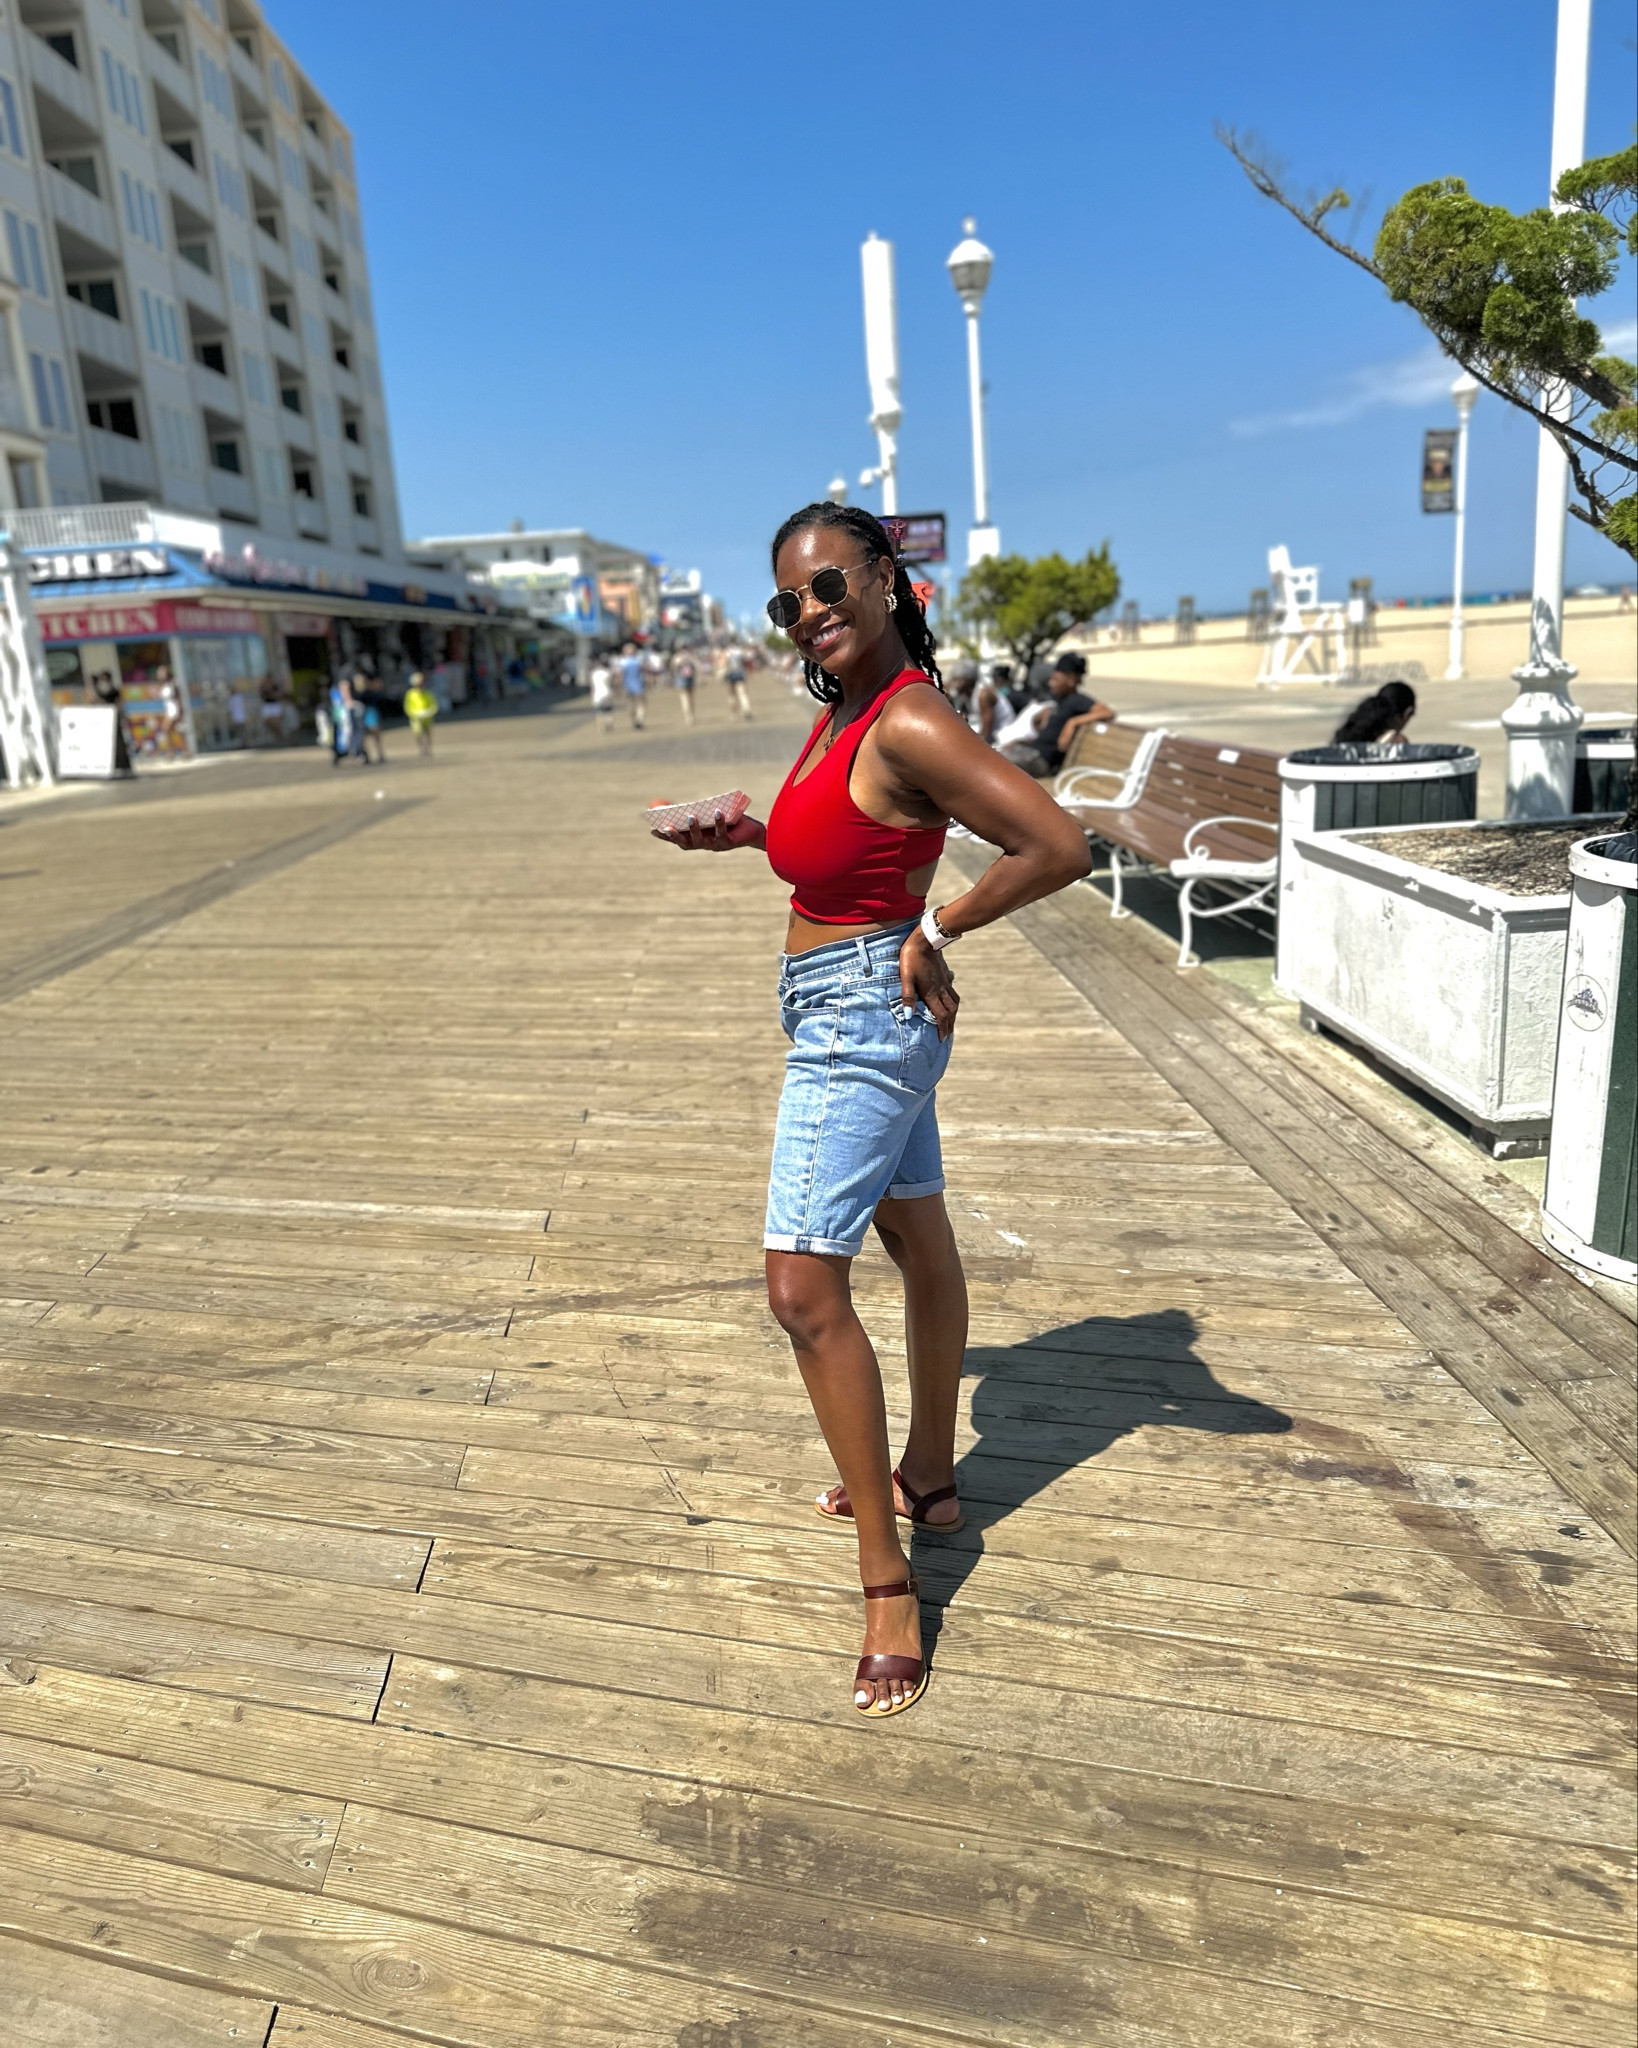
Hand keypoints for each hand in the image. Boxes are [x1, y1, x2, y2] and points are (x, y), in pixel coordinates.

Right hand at [651, 811, 765, 851]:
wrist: (753, 832)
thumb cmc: (730, 821)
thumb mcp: (711, 816)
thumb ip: (700, 813)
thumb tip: (685, 805)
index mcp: (698, 839)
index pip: (678, 839)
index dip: (665, 837)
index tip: (652, 830)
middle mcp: (704, 844)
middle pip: (686, 843)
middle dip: (675, 836)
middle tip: (666, 828)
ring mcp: (716, 845)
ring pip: (702, 841)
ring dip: (694, 829)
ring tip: (690, 816)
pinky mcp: (729, 843)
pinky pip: (722, 833)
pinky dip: (719, 822)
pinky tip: (717, 812)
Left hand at [898, 927, 958, 1039]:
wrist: (927, 938)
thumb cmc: (912, 957)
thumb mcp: (905, 976)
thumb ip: (907, 996)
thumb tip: (908, 1016)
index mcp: (931, 993)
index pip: (940, 1016)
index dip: (942, 1028)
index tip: (942, 1039)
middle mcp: (941, 989)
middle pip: (950, 1012)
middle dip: (949, 1025)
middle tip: (948, 1035)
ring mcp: (945, 981)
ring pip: (954, 1002)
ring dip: (954, 1014)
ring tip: (951, 1022)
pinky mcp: (946, 974)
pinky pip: (953, 991)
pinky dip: (953, 1000)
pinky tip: (950, 1000)